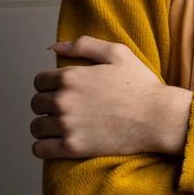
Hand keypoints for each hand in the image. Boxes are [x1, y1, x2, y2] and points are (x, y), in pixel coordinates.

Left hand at [30, 36, 191, 158]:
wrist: (157, 117)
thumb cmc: (141, 84)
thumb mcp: (118, 53)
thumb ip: (84, 45)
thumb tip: (55, 47)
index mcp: (71, 77)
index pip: (39, 81)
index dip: (49, 85)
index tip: (61, 91)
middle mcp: (64, 100)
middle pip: (36, 104)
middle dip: (47, 105)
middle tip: (65, 108)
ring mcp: (67, 125)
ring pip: (36, 127)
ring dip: (45, 126)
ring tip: (61, 126)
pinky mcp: (72, 147)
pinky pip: (40, 149)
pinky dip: (43, 147)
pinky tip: (56, 143)